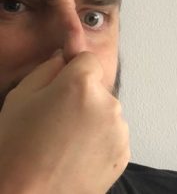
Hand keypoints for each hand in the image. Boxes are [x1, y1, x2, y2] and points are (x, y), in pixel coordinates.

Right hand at [0, 51, 129, 193]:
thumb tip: (66, 56)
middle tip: (58, 119)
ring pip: (106, 110)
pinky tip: (78, 154)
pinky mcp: (124, 151)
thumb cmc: (17, 149)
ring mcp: (119, 129)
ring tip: (67, 141)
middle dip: (82, 95)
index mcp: (82, 85)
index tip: (65, 81)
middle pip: (98, 87)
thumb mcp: (22, 96)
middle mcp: (108, 103)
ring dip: (92, 117)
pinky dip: (100, 138)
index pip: (88, 59)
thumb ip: (48, 68)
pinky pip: (112, 132)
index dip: (74, 68)